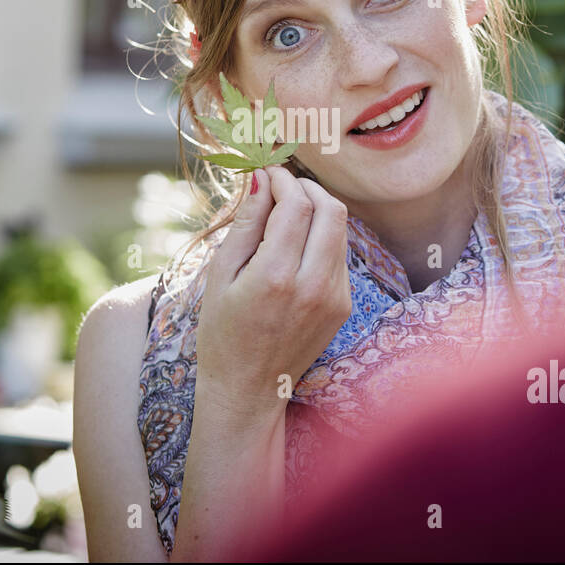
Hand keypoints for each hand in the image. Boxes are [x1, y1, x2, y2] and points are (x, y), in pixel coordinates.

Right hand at [195, 164, 351, 418]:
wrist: (248, 390)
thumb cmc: (222, 333)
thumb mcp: (220, 275)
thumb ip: (245, 224)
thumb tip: (261, 180)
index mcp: (276, 277)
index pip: (297, 205)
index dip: (284, 180)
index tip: (268, 174)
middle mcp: (314, 285)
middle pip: (331, 210)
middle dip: (308, 188)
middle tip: (281, 187)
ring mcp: (335, 297)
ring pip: (340, 229)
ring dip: (317, 211)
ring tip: (285, 214)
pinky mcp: (344, 305)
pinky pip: (339, 255)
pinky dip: (321, 238)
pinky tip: (295, 247)